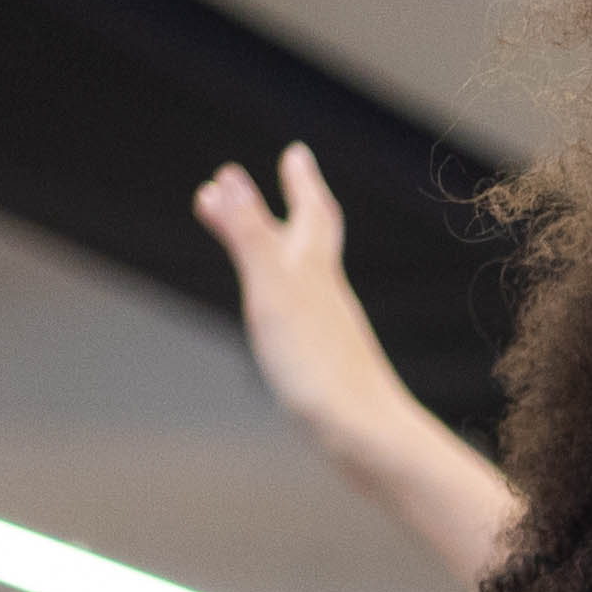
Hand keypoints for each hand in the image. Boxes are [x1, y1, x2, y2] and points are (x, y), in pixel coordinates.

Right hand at [192, 142, 416, 441]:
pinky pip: (312, 321)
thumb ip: (248, 237)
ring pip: (316, 279)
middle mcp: (329, 297)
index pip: (309, 213)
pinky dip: (297, 303)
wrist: (366, 438)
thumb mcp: (271, 291)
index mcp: (315, 272)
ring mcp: (333, 333)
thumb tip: (226, 179)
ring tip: (278, 245)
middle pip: (319, 240)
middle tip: (296, 175)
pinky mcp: (331, 369)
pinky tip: (293, 325)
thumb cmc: (318, 365)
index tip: (296, 153)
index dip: (300, 181)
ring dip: (294, 251)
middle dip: (302, 203)